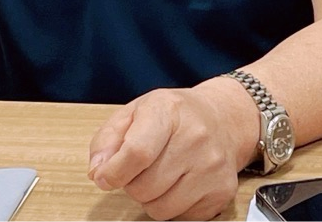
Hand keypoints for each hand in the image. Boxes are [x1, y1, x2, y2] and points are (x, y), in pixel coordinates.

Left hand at [88, 79, 258, 220]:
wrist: (223, 119)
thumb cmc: (175, 116)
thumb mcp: (135, 112)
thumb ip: (108, 139)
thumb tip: (98, 171)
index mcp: (168, 111)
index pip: (137, 152)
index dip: (114, 172)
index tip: (106, 176)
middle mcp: (196, 138)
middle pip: (145, 187)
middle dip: (133, 184)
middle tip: (142, 169)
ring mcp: (212, 166)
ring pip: (161, 209)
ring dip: (152, 199)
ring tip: (160, 176)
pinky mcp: (223, 191)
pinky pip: (181, 218)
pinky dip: (173, 207)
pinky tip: (180, 183)